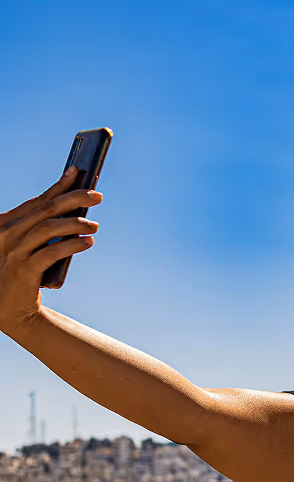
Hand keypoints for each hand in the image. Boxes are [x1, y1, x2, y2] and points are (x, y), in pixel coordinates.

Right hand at [0, 166, 101, 334]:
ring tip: (95, 224)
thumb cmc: (20, 273)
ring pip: (49, 228)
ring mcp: (14, 252)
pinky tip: (88, 242)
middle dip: (74, 198)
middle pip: (46, 210)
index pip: (38, 201)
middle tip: (97, 195)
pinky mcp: (24, 271)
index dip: (59, 186)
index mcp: (6, 224)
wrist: (8, 309)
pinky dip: (72, 245)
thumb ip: (42, 229)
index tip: (78, 172)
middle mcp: (7, 234)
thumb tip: (74, 211)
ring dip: (75, 223)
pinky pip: (52, 253)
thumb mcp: (26, 246)